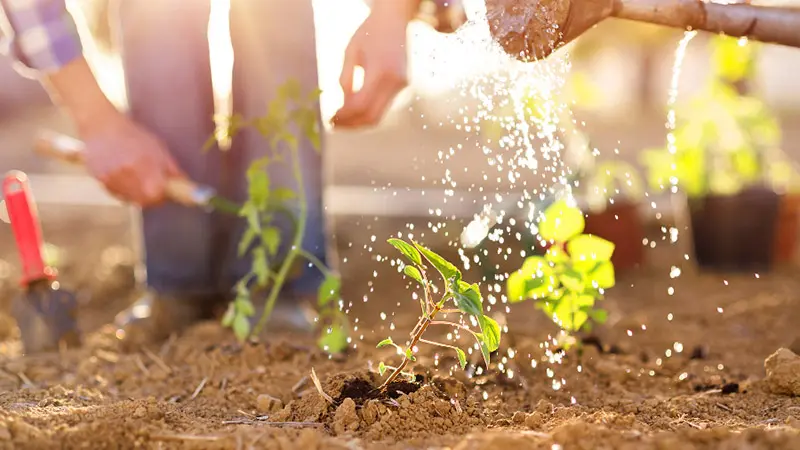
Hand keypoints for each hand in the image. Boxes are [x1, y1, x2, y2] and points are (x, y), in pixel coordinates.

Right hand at [41, 58, 184, 206]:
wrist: (101, 125)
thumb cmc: (134, 135)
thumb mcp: (158, 149)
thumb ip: (171, 170)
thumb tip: (185, 185)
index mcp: (145, 168)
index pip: (158, 197)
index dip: (164, 197)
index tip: (167, 192)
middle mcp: (128, 177)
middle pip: (144, 201)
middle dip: (152, 196)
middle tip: (155, 186)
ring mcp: (112, 180)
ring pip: (130, 198)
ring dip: (138, 193)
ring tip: (138, 175)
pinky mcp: (100, 180)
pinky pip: (117, 193)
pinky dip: (124, 189)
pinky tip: (124, 174)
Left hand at [332, 2, 413, 127]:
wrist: (395, 19)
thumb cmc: (369, 32)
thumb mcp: (351, 52)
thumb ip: (346, 79)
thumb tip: (342, 107)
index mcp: (380, 70)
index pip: (360, 105)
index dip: (343, 116)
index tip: (330, 118)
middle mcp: (394, 81)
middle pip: (371, 117)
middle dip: (351, 124)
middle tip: (333, 124)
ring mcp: (401, 85)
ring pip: (378, 116)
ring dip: (358, 122)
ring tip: (340, 120)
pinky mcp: (402, 86)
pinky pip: (383, 107)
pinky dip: (367, 112)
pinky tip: (353, 110)